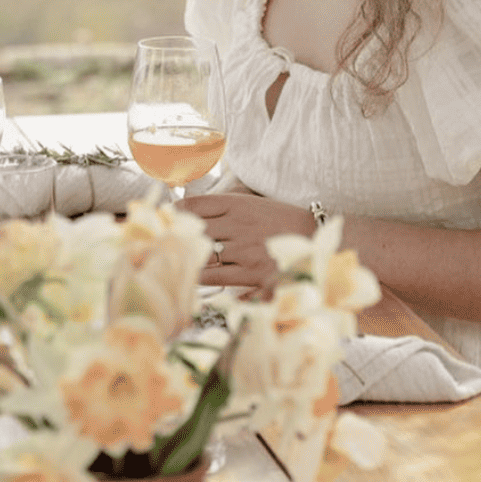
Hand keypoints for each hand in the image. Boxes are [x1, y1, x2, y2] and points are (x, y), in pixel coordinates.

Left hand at [178, 192, 313, 290]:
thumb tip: (186, 208)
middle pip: (195, 230)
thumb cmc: (281, 220)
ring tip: (179, 262)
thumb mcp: (252, 203)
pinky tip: (196, 278)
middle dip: (179, 236)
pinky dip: (202, 277)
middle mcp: (238, 224)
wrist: (314, 237)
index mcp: (238, 203)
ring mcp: (244, 249)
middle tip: (166, 242)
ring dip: (190, 259)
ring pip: (203, 255)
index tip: (167, 216)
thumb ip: (223, 207)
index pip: (196, 204)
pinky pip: (216, 276)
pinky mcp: (251, 272)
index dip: (177, 211)